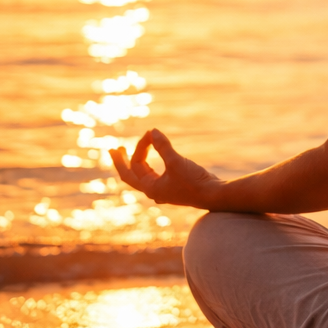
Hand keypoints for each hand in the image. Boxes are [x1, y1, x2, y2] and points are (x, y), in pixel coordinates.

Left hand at [110, 129, 224, 209]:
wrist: (214, 195)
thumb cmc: (194, 181)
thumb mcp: (176, 162)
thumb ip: (163, 146)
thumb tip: (152, 131)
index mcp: (150, 188)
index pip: (136, 164)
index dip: (141, 146)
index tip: (151, 133)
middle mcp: (154, 191)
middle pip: (130, 176)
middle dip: (121, 162)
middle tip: (114, 149)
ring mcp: (163, 191)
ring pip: (142, 177)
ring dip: (136, 164)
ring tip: (132, 153)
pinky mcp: (173, 188)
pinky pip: (154, 178)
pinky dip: (149, 169)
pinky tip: (151, 168)